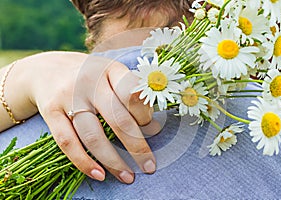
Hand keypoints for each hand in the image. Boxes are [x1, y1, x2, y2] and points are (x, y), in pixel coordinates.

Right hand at [20, 51, 159, 183]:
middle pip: (117, 118)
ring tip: (128, 176)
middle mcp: (89, 81)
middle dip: (137, 147)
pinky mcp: (51, 112)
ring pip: (93, 135)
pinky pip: (67, 142)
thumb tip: (154, 128)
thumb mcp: (113, 74)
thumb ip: (132, 96)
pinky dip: (84, 162)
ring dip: (113, 161)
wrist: (48, 69)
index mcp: (110, 70)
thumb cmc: (92, 76)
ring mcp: (68, 97)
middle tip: (149, 166)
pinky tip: (99, 174)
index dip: (145, 115)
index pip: (133, 94)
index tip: (153, 129)